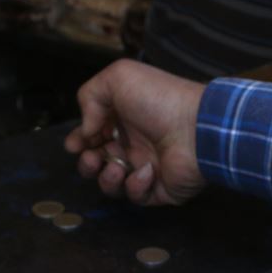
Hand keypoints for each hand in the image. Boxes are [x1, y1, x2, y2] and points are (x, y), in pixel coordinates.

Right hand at [64, 60, 205, 205]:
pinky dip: (136, 185)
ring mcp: (145, 167)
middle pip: (97, 162)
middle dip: (87, 163)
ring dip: (106, 178)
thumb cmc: (159, 99)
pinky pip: (137, 196)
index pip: (93, 135)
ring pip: (112, 183)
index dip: (79, 141)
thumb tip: (85, 131)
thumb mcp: (118, 77)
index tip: (75, 144)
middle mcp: (132, 143)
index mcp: (123, 119)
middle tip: (92, 158)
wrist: (196, 126)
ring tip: (115, 166)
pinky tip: (147, 171)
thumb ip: (89, 96)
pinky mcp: (159, 190)